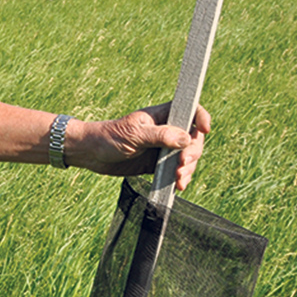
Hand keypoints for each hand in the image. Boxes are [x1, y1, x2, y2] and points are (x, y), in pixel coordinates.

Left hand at [71, 103, 210, 189]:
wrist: (91, 154)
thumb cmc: (108, 137)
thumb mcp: (133, 135)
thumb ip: (160, 135)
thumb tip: (186, 139)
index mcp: (162, 115)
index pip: (191, 110)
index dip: (202, 118)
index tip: (205, 129)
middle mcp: (167, 130)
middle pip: (194, 138)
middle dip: (193, 152)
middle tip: (182, 164)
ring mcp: (164, 147)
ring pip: (188, 156)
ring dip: (189, 168)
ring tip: (179, 179)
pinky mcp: (159, 164)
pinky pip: (177, 170)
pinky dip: (181, 178)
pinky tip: (178, 186)